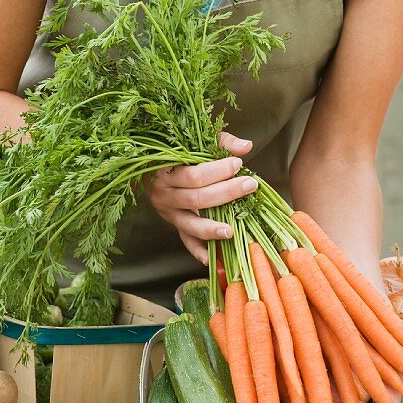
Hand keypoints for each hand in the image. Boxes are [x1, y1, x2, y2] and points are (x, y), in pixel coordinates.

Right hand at [143, 131, 256, 263]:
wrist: (152, 166)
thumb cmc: (180, 152)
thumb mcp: (197, 142)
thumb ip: (221, 142)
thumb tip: (246, 146)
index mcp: (166, 171)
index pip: (194, 174)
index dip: (218, 170)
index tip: (239, 164)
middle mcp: (164, 195)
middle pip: (196, 198)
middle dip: (225, 193)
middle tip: (249, 185)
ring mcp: (169, 213)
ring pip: (190, 224)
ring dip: (211, 229)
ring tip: (232, 230)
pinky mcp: (175, 225)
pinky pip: (186, 241)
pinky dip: (199, 252)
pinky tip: (214, 260)